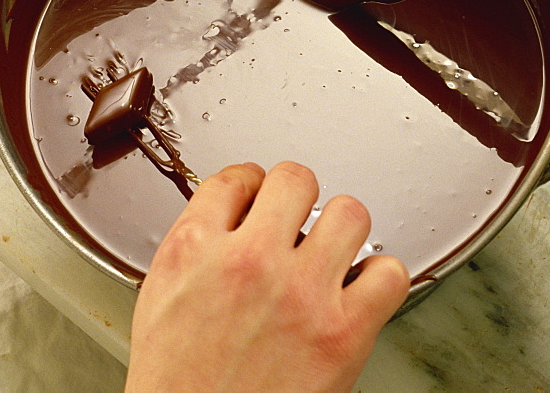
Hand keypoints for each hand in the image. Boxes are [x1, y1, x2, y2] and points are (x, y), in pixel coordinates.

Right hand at [125, 162, 409, 391]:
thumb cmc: (178, 385)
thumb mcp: (160, 297)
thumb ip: (196, 247)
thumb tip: (230, 217)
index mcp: (194, 249)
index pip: (235, 178)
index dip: (251, 185)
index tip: (258, 197)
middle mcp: (248, 262)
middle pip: (294, 179)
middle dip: (295, 197)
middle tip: (295, 219)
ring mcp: (300, 294)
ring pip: (349, 213)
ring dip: (341, 230)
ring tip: (330, 251)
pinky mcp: (343, 333)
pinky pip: (388, 273)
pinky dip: (379, 278)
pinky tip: (358, 289)